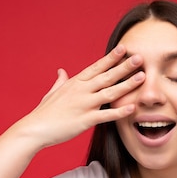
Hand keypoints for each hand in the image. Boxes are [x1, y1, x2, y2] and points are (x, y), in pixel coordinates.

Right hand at [17, 44, 144, 147]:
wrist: (34, 129)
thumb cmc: (43, 112)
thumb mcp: (52, 92)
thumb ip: (60, 81)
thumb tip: (61, 70)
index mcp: (75, 83)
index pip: (96, 67)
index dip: (111, 58)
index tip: (124, 48)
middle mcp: (81, 91)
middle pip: (107, 76)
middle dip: (124, 66)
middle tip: (140, 57)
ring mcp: (84, 105)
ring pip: (110, 92)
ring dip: (127, 84)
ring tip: (142, 77)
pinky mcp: (85, 120)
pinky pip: (106, 115)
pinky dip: (119, 112)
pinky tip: (132, 108)